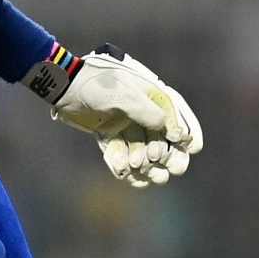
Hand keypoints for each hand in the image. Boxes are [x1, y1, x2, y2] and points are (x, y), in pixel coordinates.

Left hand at [51, 49, 203, 185]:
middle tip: (174, 169)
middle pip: (163, 138)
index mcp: (151, 96)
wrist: (66, 87)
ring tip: (147, 173)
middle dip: (170, 155)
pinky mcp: (109, 136)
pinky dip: (123, 165)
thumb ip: (146, 113)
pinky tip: (124, 173)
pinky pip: (121, 155)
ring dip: (146, 165)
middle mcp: (141, 112)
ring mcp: (125, 126)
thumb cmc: (98, 84)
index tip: (192, 147)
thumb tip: (168, 131)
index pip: (177, 114)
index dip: (187, 131)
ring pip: (143, 151)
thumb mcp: (125, 96)